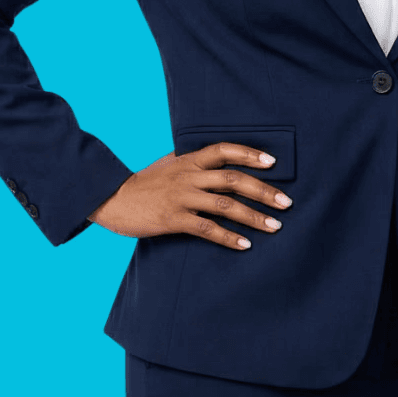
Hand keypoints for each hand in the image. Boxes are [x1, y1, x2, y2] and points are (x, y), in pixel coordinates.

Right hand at [87, 142, 292, 248]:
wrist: (111, 198)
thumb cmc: (144, 183)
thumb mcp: (169, 164)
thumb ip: (193, 162)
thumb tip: (221, 162)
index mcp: (188, 160)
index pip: (224, 150)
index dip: (250, 154)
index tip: (274, 162)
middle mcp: (188, 176)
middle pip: (233, 179)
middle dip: (263, 190)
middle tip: (286, 202)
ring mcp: (181, 197)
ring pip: (225, 205)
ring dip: (253, 216)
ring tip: (275, 226)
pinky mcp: (173, 220)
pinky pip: (207, 229)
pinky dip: (228, 238)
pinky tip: (245, 245)